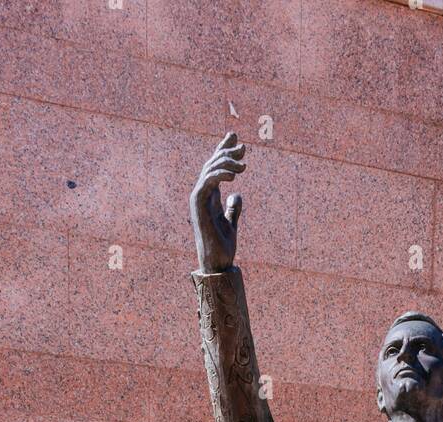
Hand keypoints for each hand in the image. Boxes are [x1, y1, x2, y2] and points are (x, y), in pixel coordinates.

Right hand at [190, 131, 245, 274]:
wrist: (218, 264)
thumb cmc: (223, 248)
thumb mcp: (231, 223)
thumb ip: (233, 209)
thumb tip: (237, 195)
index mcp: (209, 197)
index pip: (215, 168)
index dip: (223, 150)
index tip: (235, 137)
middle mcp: (201, 195)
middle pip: (212, 164)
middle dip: (227, 152)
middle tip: (244, 148)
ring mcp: (198, 200)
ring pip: (209, 170)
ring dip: (226, 163)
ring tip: (243, 166)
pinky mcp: (198, 205)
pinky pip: (207, 182)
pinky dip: (219, 174)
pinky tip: (234, 174)